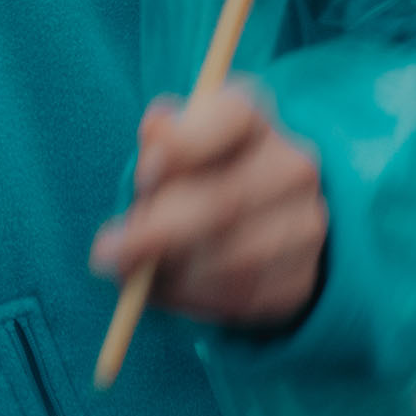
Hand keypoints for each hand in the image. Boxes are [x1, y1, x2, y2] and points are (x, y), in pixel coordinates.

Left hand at [89, 83, 327, 332]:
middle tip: (108, 252)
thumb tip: (156, 127)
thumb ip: (158, 141)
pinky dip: (198, 299)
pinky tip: (170, 289)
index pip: (231, 116)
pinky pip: (247, 297)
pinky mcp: (303, 276)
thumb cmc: (188, 171)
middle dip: (159, 232)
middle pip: (227, 200)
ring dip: (177, 274)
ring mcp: (307, 223)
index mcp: (250, 116)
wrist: (249, 217)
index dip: (182, 146)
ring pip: (237, 258)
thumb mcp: (168, 146)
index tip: (144, 176)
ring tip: (137, 273)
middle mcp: (291, 165)